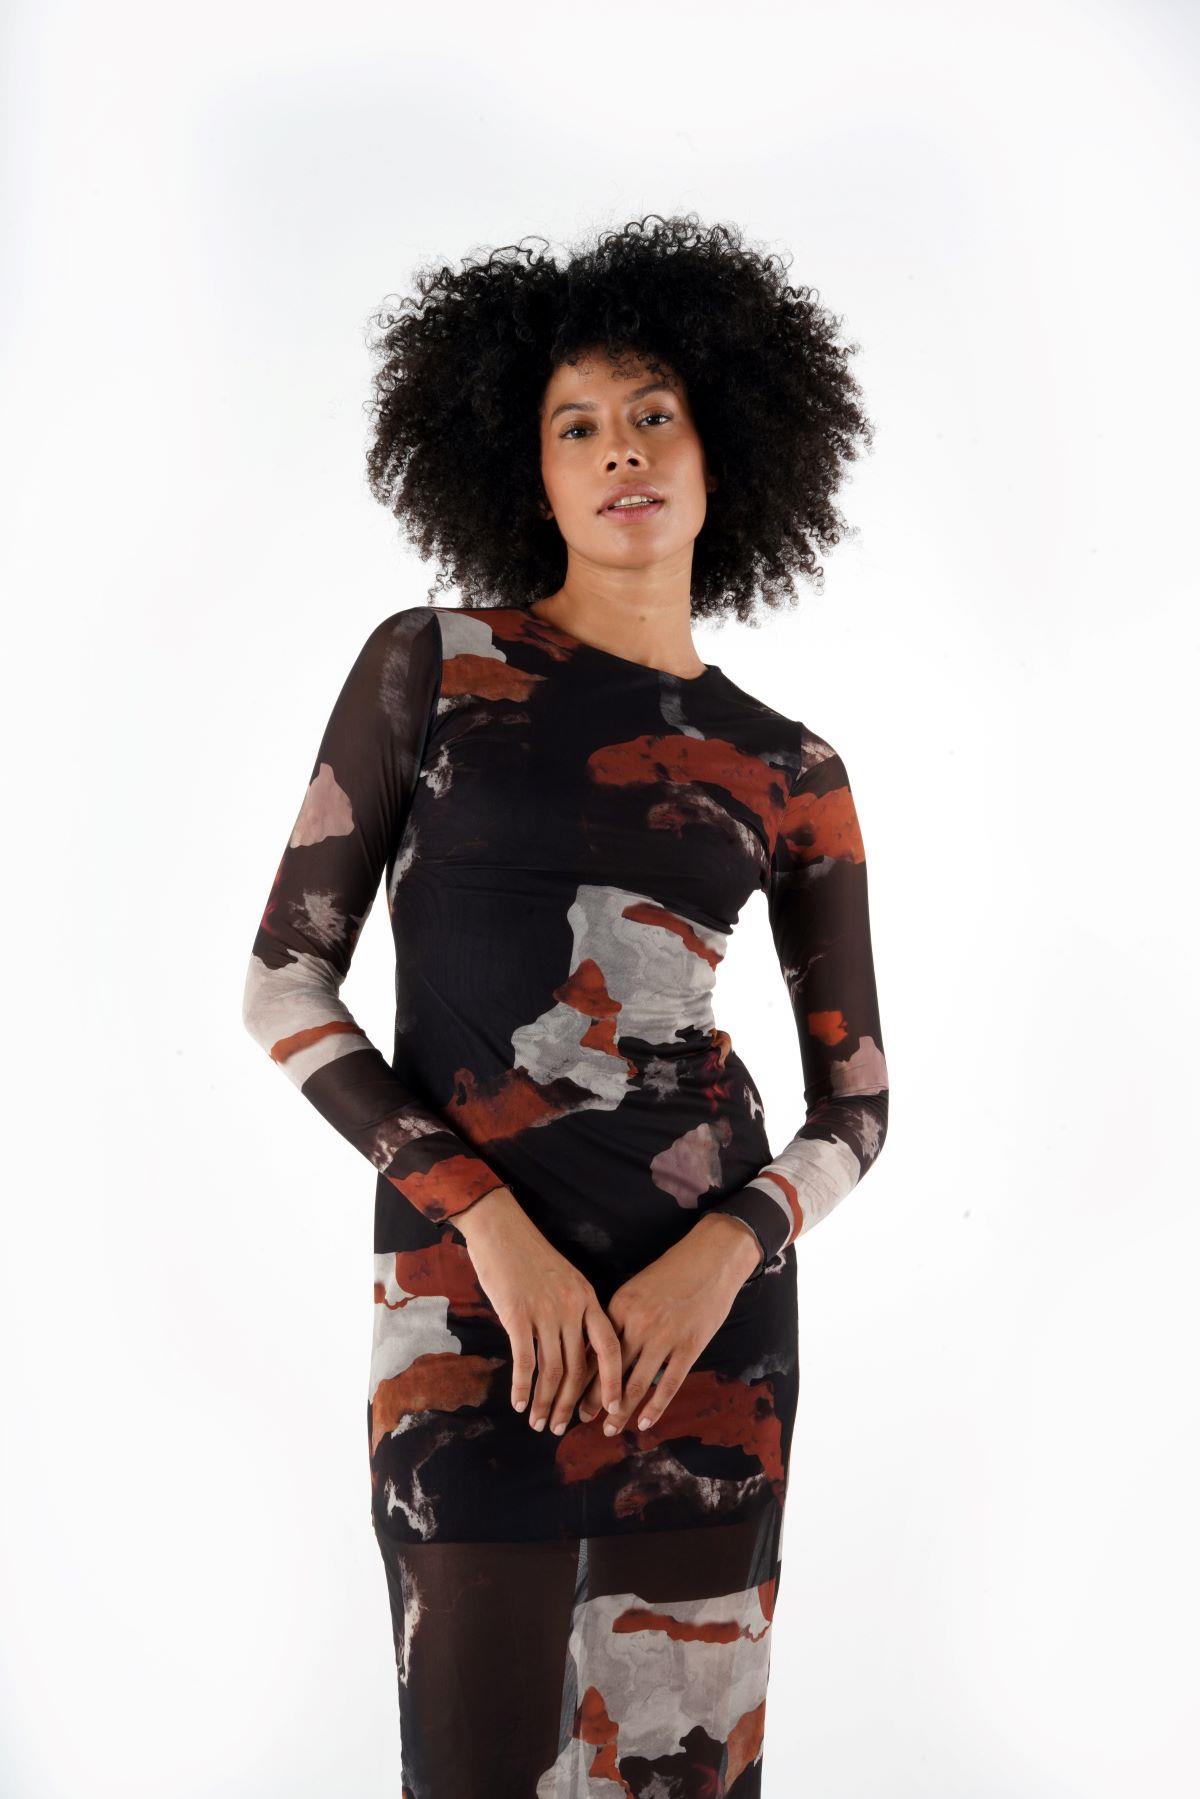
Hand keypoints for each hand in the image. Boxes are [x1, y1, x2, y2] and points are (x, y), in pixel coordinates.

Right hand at [454, 1186, 624, 1433]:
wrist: (502, 1229)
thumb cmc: (531, 1255)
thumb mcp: (566, 1280)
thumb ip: (574, 1312)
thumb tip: (575, 1351)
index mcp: (587, 1299)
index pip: (609, 1348)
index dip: (612, 1381)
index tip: (612, 1407)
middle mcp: (571, 1308)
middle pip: (578, 1368)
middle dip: (571, 1404)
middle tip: (563, 1428)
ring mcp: (545, 1312)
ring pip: (552, 1371)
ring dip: (546, 1403)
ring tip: (540, 1423)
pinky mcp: (516, 1315)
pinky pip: (524, 1361)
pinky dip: (523, 1388)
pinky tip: (519, 1404)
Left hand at [575, 1212, 763, 1435]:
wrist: (711, 1257)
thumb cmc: (672, 1272)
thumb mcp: (636, 1289)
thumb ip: (619, 1319)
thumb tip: (595, 1350)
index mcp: (619, 1307)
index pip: (593, 1350)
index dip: (578, 1376)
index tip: (566, 1395)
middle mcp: (638, 1324)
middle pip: (610, 1371)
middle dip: (593, 1400)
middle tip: (579, 1420)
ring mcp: (665, 1337)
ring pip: (636, 1383)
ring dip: (620, 1410)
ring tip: (609, 1429)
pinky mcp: (690, 1346)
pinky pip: (668, 1384)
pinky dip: (655, 1407)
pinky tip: (644, 1422)